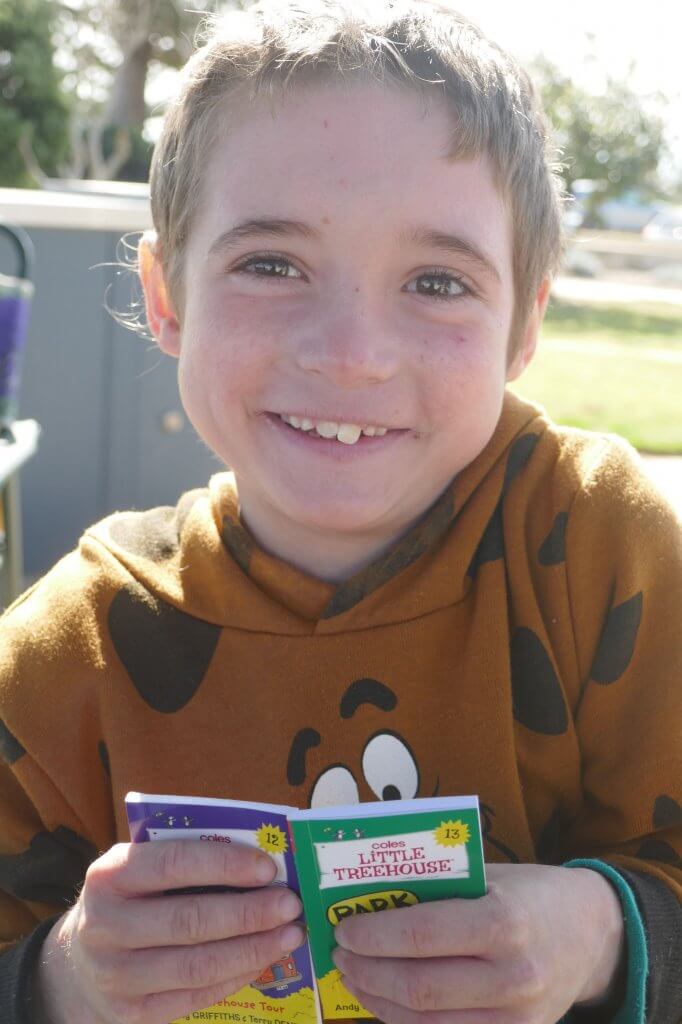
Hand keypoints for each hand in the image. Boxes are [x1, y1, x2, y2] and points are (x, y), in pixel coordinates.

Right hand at [34, 840, 305, 1023]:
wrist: (82, 955)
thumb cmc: (131, 896)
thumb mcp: (143, 864)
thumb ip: (188, 856)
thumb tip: (261, 856)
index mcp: (110, 874)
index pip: (173, 864)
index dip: (224, 865)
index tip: (268, 868)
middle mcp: (105, 925)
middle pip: (188, 921)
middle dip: (248, 913)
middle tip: (290, 905)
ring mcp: (115, 975)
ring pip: (195, 965)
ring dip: (251, 950)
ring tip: (289, 935)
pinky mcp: (131, 1013)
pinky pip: (194, 996)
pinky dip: (234, 977)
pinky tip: (262, 961)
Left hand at [332, 863, 624, 1023]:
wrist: (590, 934)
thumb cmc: (528, 893)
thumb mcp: (488, 874)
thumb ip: (437, 885)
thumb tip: (368, 894)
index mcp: (504, 922)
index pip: (423, 936)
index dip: (374, 936)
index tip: (343, 929)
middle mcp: (514, 976)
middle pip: (419, 987)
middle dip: (367, 971)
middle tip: (340, 954)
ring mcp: (518, 1019)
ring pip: (428, 1023)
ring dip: (379, 1002)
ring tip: (354, 977)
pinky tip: (385, 1003)